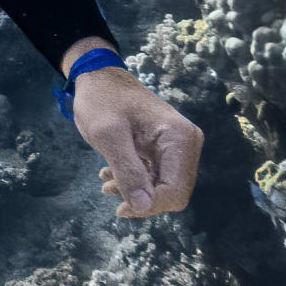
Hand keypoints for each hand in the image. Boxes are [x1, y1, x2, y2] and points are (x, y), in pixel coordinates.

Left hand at [68, 50, 202, 217]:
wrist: (98, 78)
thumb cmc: (102, 100)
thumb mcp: (108, 136)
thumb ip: (128, 172)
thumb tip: (144, 207)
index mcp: (180, 138)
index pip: (176, 190)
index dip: (150, 205)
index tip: (120, 206)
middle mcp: (187, 144)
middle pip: (173, 193)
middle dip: (142, 200)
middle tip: (109, 189)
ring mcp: (179, 147)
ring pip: (165, 189)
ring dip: (136, 192)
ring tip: (106, 182)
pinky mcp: (167, 150)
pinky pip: (158, 178)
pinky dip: (135, 182)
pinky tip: (111, 176)